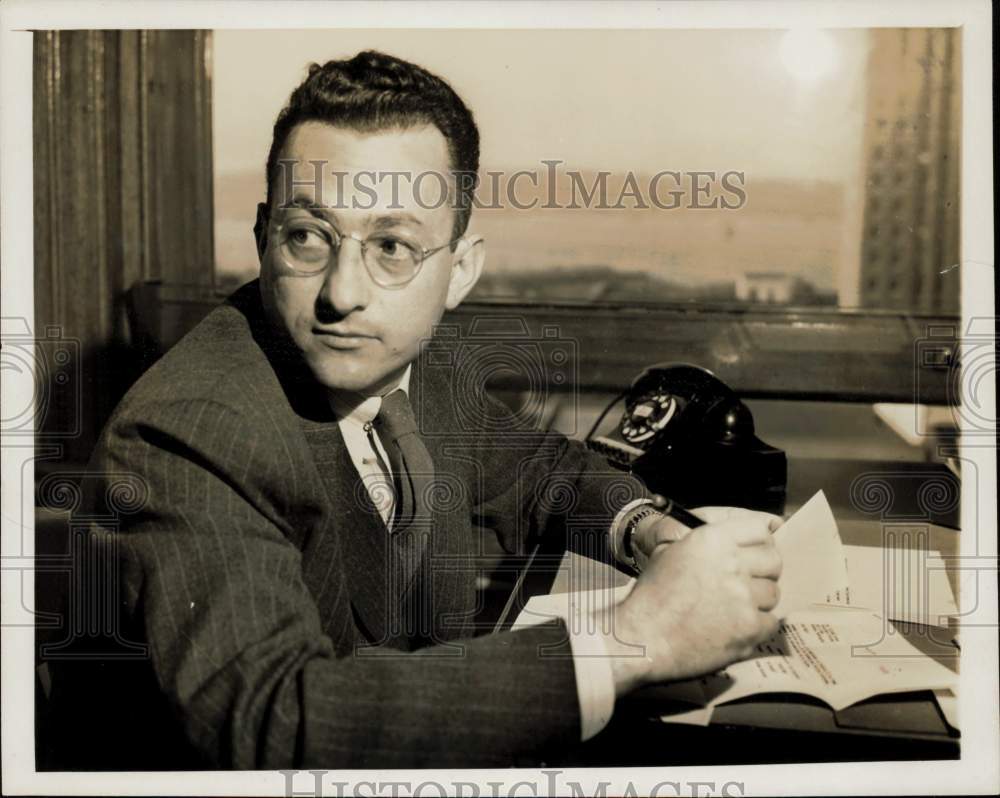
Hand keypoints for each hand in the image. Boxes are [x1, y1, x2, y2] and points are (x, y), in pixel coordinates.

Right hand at [599, 510, 782, 695]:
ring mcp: (743, 597)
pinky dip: (756, 627)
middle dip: (763, 571)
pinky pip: (770, 622)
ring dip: (758, 601)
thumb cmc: (652, 597)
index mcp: (712, 539)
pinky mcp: (749, 628)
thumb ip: (707, 543)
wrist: (642, 637)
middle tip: (746, 584)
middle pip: (774, 561)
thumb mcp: (671, 553)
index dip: (760, 542)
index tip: (756, 553)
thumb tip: (737, 542)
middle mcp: (731, 563)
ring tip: (733, 609)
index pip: (759, 530)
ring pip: (773, 593)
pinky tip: (734, 628)